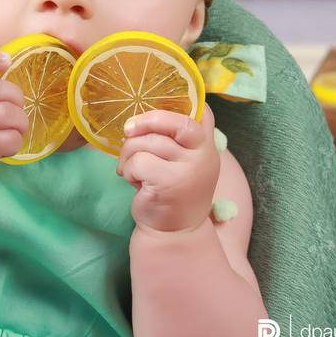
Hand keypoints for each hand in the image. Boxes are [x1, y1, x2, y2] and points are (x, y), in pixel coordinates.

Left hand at [116, 104, 219, 233]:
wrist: (175, 232)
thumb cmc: (173, 190)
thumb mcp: (183, 162)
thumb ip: (176, 139)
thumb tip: (142, 115)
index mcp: (207, 144)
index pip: (201, 111)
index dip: (180, 104)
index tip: (155, 115)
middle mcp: (203, 154)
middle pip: (166, 121)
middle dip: (142, 123)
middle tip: (129, 131)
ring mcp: (188, 168)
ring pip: (145, 142)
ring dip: (128, 154)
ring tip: (131, 169)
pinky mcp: (169, 182)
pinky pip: (138, 161)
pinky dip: (128, 169)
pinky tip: (133, 181)